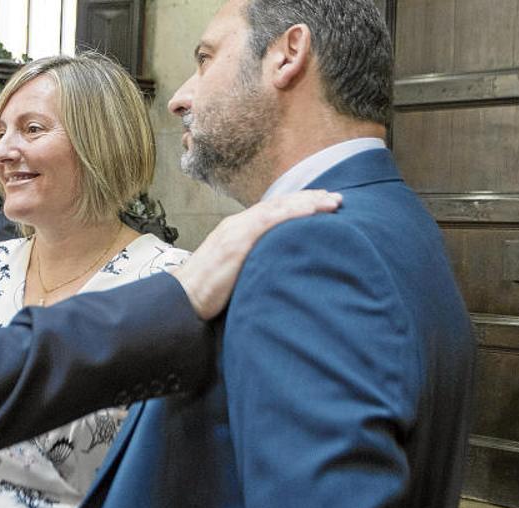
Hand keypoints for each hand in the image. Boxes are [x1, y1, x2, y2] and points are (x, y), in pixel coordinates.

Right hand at [173, 190, 341, 319]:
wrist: (182, 298)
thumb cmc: (206, 291)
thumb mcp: (233, 271)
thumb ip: (252, 262)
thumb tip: (274, 267)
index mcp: (236, 230)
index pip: (273, 211)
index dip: (298, 205)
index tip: (322, 205)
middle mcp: (237, 224)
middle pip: (279, 204)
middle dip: (309, 199)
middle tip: (337, 199)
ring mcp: (236, 230)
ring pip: (278, 208)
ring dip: (308, 203)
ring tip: (332, 202)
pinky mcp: (236, 241)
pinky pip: (270, 220)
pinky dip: (293, 212)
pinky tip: (312, 210)